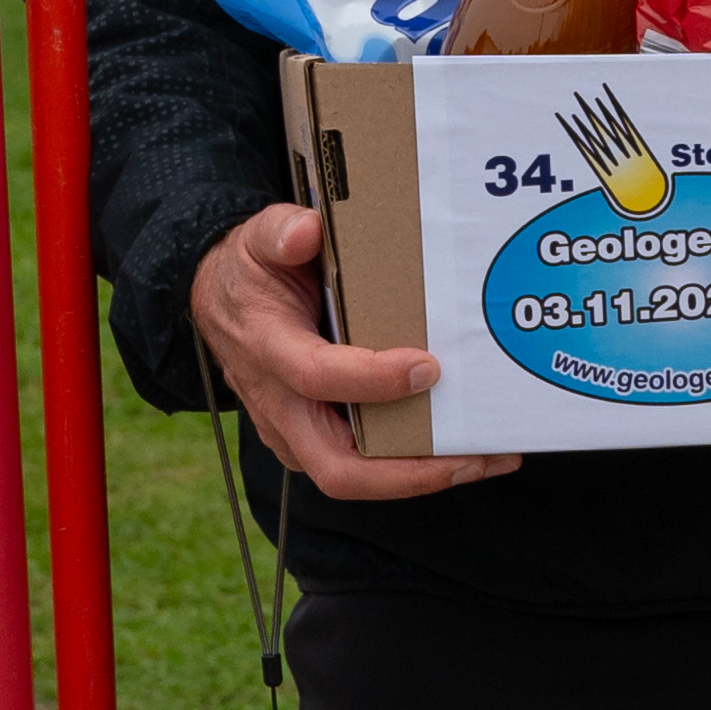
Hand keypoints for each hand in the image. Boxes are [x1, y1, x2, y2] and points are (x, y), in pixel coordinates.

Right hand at [188, 201, 517, 499]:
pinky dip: (412, 467)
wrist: (221, 305)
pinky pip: (363, 468)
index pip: (316, 376)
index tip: (427, 366)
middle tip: (475, 456)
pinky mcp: (312, 442)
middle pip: (338, 468)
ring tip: (488, 457)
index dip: (371, 379)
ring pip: (356, 478)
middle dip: (410, 473)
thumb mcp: (258, 240)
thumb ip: (280, 232)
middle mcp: (279, 405)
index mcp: (267, 349)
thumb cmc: (252, 275)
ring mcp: (294, 433)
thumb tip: (308, 231)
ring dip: (424, 476)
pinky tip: (464, 450)